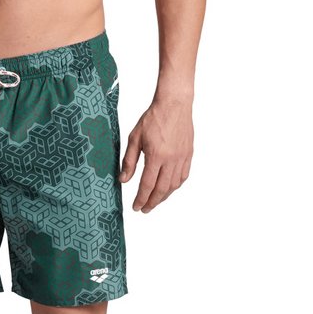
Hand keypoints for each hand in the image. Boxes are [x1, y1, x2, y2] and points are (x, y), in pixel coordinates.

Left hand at [119, 97, 192, 212]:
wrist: (174, 104)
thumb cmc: (153, 118)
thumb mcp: (135, 137)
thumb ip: (129, 160)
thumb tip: (123, 179)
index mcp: (156, 155)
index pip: (147, 185)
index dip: (141, 199)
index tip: (136, 207)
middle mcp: (171, 160)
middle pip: (162, 189)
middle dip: (152, 202)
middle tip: (144, 209)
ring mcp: (182, 158)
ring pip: (174, 185)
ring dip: (164, 197)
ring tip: (154, 201)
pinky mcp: (189, 155)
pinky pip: (183, 177)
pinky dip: (175, 186)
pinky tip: (168, 188)